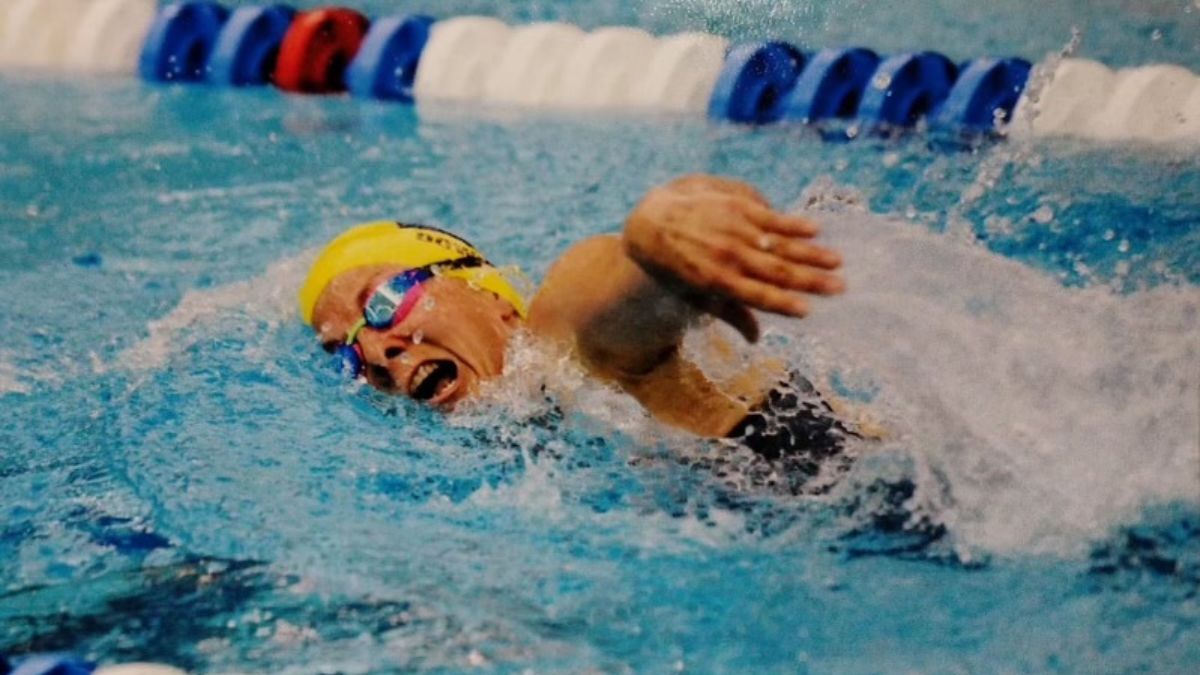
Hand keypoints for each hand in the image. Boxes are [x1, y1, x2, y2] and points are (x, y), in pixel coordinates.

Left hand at [623, 174, 843, 342]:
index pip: (758, 296)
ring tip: (837, 262)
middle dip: (810, 280)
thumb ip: (729, 314)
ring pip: (779, 244)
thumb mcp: (694, 296)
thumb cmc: (674, 266)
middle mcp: (728, 256)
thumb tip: (756, 339)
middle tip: (840, 287)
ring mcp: (734, 230)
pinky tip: (816, 229)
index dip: (784, 304)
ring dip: (810, 253)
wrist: (650, 221)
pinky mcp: (737, 207)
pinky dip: (793, 223)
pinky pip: (770, 216)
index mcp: (718, 282)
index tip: (809, 311)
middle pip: (777, 271)